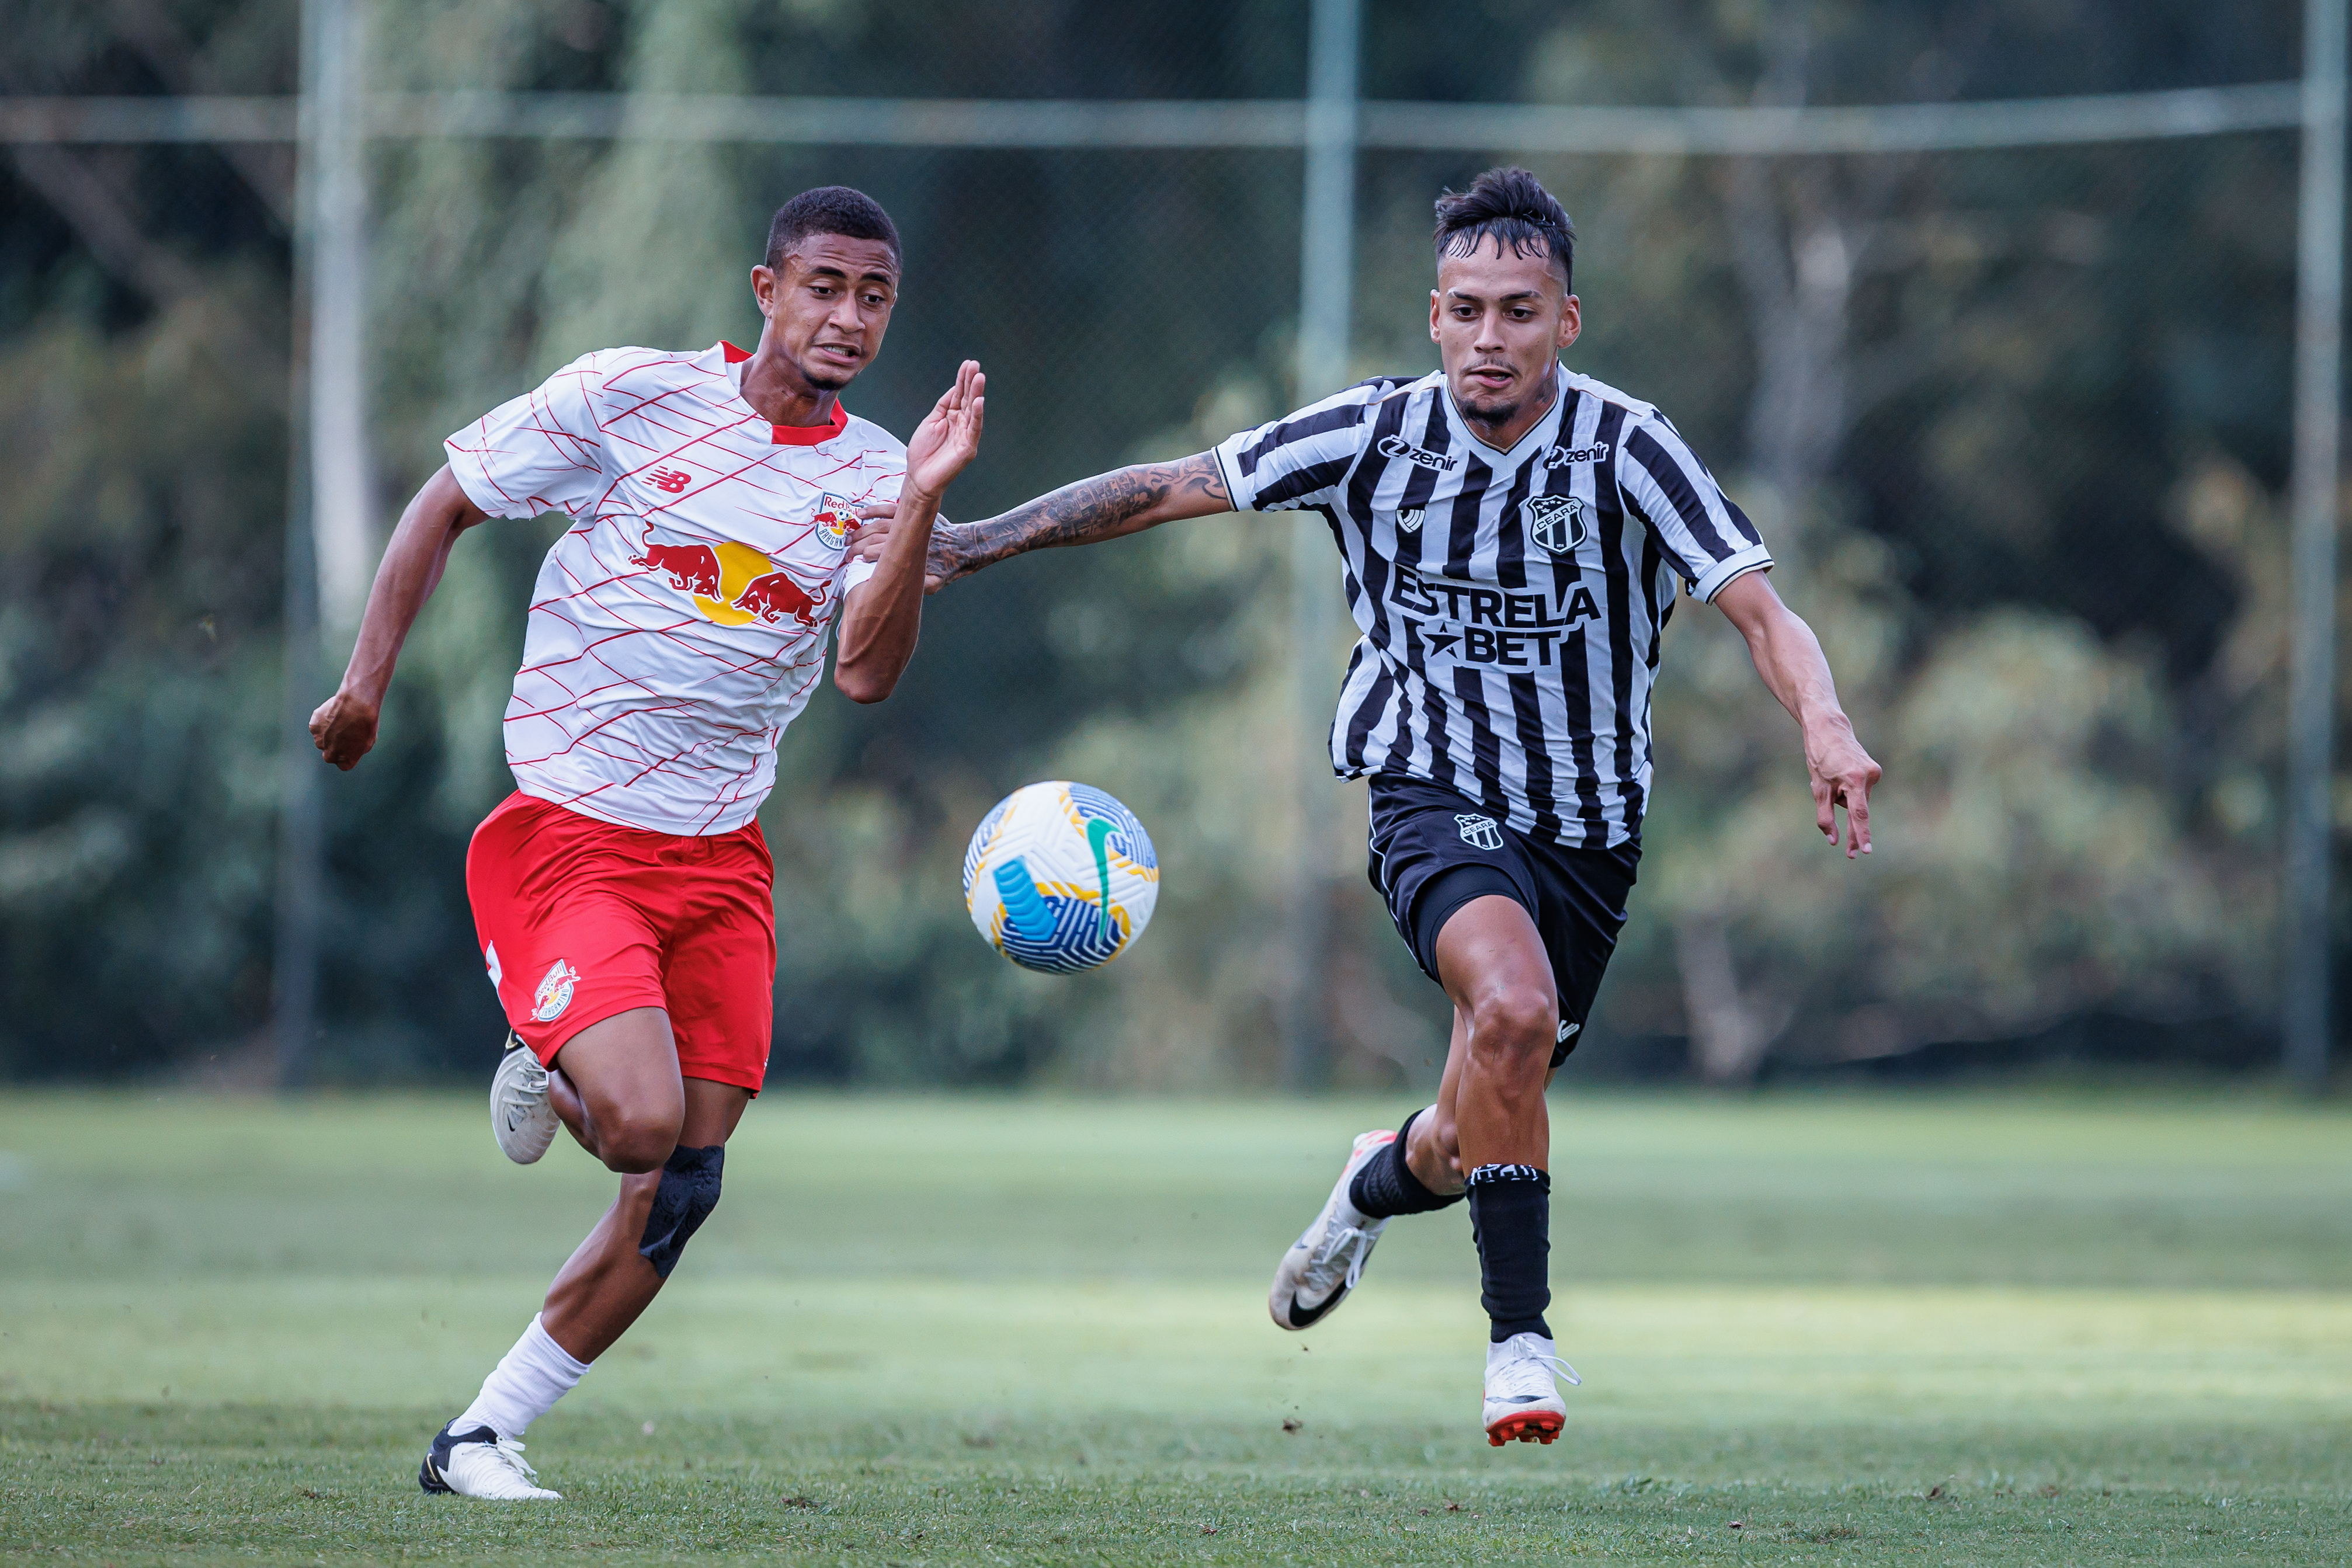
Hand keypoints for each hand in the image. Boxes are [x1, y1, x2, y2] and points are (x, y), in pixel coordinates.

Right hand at [309, 689, 380, 770]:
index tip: (350, 746)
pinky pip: (316, 727)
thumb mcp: (369, 740)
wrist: (356, 705)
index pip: (344, 765)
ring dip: (327, 734)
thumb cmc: (366, 722)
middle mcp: (331, 754)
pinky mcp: (313, 727)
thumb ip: (357, 748)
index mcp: (347, 760)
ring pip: (321, 741)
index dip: (347, 755)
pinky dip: (322, 722)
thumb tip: (351, 747)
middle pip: (329, 756)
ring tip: (339, 720)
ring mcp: (319, 741)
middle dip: (334, 748)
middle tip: (342, 734)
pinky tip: (332, 714)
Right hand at [850, 500, 955, 592]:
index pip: (881, 553)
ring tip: (849, 539)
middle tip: (847, 553)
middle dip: (858, 545)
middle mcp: (909, 537)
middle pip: (876, 538)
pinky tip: (860, 514)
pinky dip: (873, 509)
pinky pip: (889, 508)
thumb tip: (900, 593)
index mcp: (911, 555)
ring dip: (861, 530)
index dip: (865, 555)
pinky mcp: (911, 512)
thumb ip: (920, 587)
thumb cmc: (947, 568)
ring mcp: (909, 522)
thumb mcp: (935, 583)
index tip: (854, 561)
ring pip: (879, 524)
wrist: (964, 546)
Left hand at [902, 360, 983, 506]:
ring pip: (973, 411)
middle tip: (975, 365)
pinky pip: (974, 429)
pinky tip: (979, 401)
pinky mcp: (968, 448)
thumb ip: (943, 406)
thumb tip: (954, 389)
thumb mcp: (931, 422)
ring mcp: (966, 436)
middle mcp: (961, 424)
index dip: (962, 380)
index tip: (968, 364)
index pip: (959, 395)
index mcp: (951, 417)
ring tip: (979, 377)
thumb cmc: (922, 452)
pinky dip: (977, 415)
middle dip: (971, 382)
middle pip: (968, 400)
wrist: (918, 477)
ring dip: (976, 394)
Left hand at [1806, 716, 1879, 857]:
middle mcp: (1869, 776)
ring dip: (1843, 798)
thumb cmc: (1820, 758)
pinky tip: (1837, 776)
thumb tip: (1833, 841)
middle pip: (1859, 811)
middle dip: (1853, 830)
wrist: (1829, 728)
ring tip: (1829, 779)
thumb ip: (1825, 817)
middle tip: (1851, 855)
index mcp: (1854, 780)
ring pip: (1857, 800)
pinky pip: (1859, 790)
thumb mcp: (1818, 790)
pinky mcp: (1874, 770)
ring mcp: (1874, 772)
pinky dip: (1848, 790)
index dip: (1861, 833)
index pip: (1859, 813)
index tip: (1865, 850)